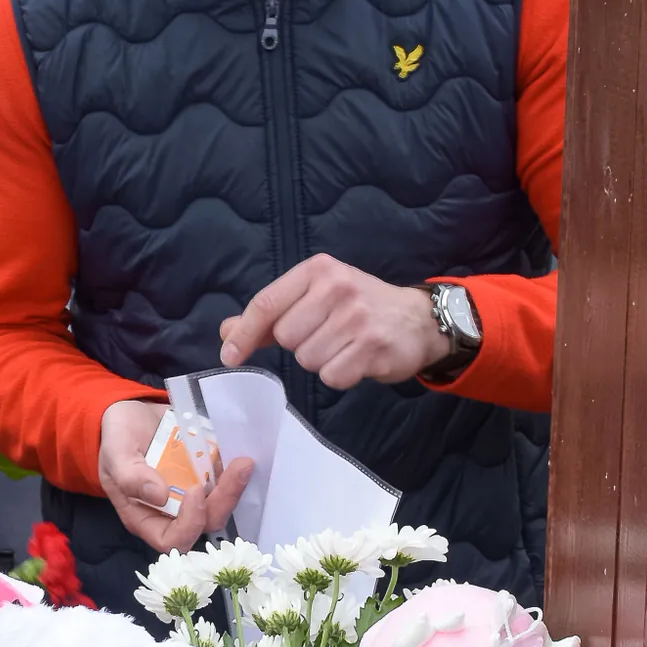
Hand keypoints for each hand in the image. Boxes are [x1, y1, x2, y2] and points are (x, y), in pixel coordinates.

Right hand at [97, 397, 254, 554]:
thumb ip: (131, 477)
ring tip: (243, 463)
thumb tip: (160, 496)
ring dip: (234, 487)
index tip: (194, 492)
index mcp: (146, 516)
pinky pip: (224, 481)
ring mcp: (192, 493)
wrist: (130, 413)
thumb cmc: (117, 438)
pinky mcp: (205, 475)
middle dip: (223, 501)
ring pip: (220, 503)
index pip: (171, 540)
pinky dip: (233, 471)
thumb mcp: (116, 454)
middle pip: (205, 522)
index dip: (189, 525)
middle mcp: (173, 511)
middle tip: (236, 471)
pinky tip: (237, 453)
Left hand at [218, 255, 451, 389]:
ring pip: (307, 360)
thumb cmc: (358, 307)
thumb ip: (271, 314)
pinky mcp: (373, 347)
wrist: (418, 320)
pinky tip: (357, 359)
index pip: (267, 303)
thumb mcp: (315, 297)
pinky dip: (340, 375)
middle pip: (285, 337)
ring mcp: (357, 318)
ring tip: (344, 345)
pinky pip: (332, 377)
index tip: (229, 355)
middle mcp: (337, 288)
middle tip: (326, 334)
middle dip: (299, 344)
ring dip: (321, 360)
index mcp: (318, 270)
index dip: (243, 333)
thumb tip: (227, 332)